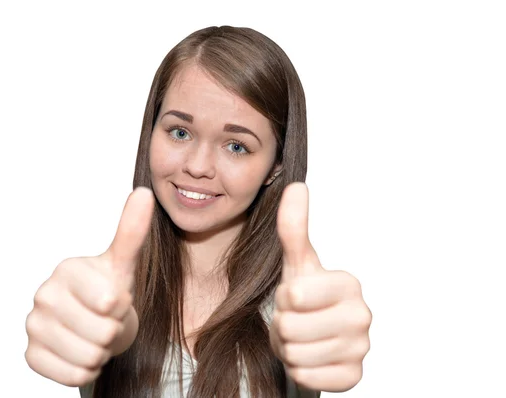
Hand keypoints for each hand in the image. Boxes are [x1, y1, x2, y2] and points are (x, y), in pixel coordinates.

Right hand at [24, 187, 153, 386]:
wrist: (93, 319)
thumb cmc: (108, 288)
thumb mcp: (124, 262)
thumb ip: (132, 230)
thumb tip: (144, 193)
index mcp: (66, 270)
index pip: (111, 302)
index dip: (122, 306)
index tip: (113, 298)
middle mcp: (43, 296)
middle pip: (102, 333)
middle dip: (112, 331)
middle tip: (105, 319)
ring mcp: (34, 326)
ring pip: (90, 357)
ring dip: (102, 351)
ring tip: (94, 333)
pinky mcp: (31, 355)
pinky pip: (74, 375)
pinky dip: (86, 369)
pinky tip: (81, 350)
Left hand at [271, 183, 371, 391]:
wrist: (312, 332)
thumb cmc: (305, 294)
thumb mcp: (296, 262)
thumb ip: (293, 227)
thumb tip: (297, 186)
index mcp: (349, 284)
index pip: (293, 295)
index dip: (284, 298)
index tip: (295, 296)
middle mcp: (362, 316)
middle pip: (291, 327)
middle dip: (283, 325)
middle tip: (295, 319)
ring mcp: (361, 349)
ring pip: (295, 354)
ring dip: (288, 347)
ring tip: (300, 336)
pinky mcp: (353, 377)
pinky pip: (308, 377)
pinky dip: (299, 369)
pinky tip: (310, 356)